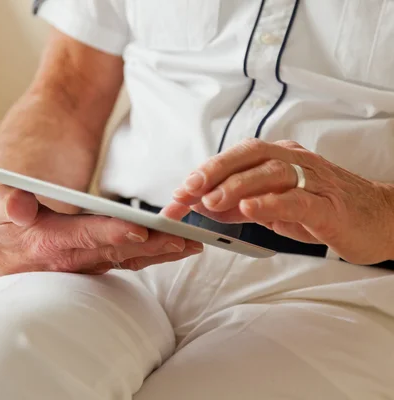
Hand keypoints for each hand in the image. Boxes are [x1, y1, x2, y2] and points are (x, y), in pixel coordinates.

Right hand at [0, 185, 203, 276]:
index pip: (81, 238)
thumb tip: (17, 207)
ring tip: (192, 244)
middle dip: (149, 246)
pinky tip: (178, 249)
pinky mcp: (98, 263)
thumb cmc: (4, 222)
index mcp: (44, 245)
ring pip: (126, 259)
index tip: (137, 229)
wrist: (4, 247)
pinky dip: (153, 254)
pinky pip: (128, 260)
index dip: (109, 234)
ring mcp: (86, 265)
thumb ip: (6, 203)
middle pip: (113, 252)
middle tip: (182, 238)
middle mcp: (68, 262)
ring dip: (158, 253)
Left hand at [163, 138, 393, 264]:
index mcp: (278, 159)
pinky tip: (250, 208)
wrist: (378, 219)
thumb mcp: (272, 207)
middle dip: (213, 172)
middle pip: (249, 156)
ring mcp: (313, 181)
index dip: (204, 173)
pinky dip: (271, 203)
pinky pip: (297, 201)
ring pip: (271, 173)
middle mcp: (295, 162)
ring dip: (237, 186)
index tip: (178, 193)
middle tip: (187, 191)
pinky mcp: (328, 206)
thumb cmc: (323, 210)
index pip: (235, 158)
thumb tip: (201, 204)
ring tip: (211, 200)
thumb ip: (239, 203)